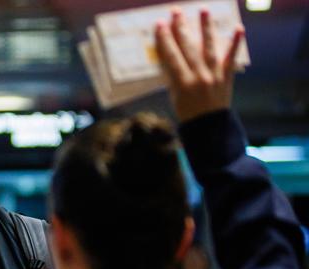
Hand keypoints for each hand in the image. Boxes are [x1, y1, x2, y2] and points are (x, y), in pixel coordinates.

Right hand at [155, 7, 243, 122]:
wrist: (208, 127)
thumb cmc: (186, 113)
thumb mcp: (174, 96)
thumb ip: (173, 76)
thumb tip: (169, 56)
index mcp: (182, 83)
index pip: (171, 56)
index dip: (164, 40)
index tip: (159, 25)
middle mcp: (199, 76)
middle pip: (188, 48)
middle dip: (181, 28)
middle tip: (176, 12)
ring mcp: (214, 75)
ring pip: (209, 48)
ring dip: (206, 28)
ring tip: (203, 10)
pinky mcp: (227, 76)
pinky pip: (232, 58)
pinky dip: (235, 43)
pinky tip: (238, 29)